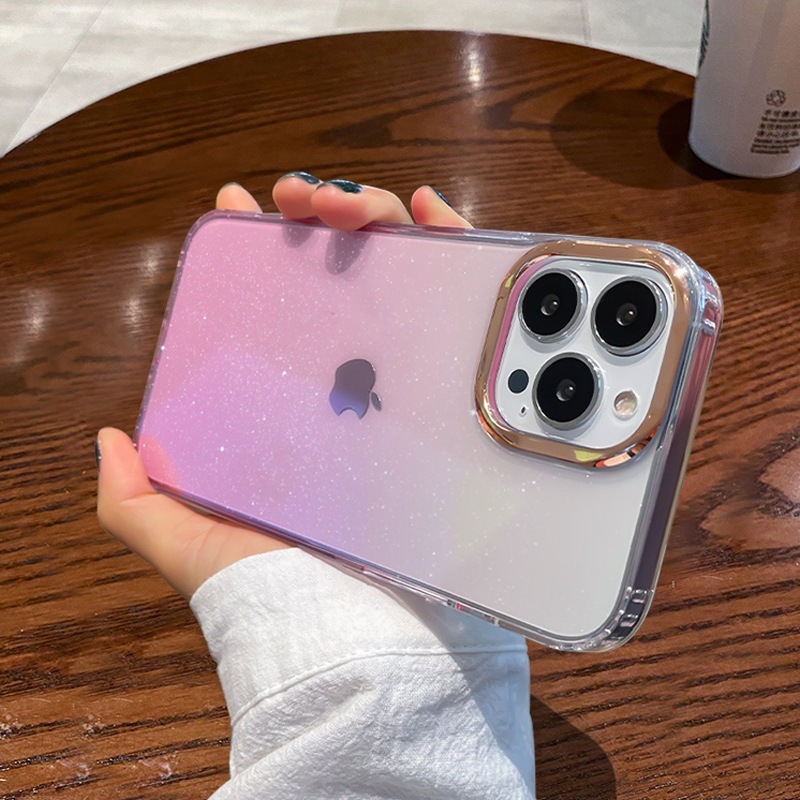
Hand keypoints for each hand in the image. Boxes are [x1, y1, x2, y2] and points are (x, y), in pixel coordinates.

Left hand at [97, 175, 470, 597]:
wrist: (362, 626)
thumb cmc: (278, 583)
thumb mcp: (188, 541)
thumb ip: (135, 500)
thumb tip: (107, 438)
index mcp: (291, 406)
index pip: (272, 307)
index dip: (254, 250)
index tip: (241, 208)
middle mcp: (350, 388)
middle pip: (338, 277)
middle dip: (319, 216)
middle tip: (301, 201)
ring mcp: (406, 383)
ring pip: (397, 275)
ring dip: (376, 218)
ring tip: (352, 204)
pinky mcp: (456, 391)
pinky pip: (462, 303)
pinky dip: (450, 248)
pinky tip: (430, 216)